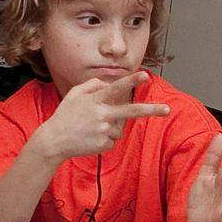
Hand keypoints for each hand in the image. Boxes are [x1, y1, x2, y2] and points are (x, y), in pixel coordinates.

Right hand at [36, 70, 170, 160]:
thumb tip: (109, 84)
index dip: (131, 81)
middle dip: (151, 110)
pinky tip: (90, 138)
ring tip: (91, 129)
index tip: (145, 76)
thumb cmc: (65, 115)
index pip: (116, 88)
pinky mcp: (104, 145)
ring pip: (119, 129)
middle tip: (167, 110)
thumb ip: (92, 85)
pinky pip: (112, 140)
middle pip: (131, 112)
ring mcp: (103, 131)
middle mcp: (102, 115)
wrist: (54, 141)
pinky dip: (104, 139)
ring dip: (110, 128)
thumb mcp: (74, 94)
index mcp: (95, 101)